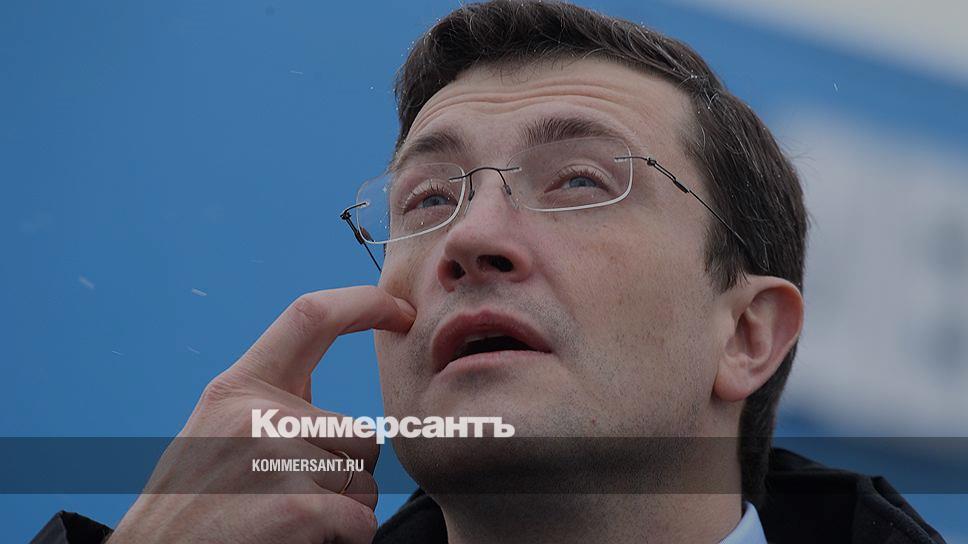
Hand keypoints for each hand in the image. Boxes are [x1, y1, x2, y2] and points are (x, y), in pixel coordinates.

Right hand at [108, 286, 415, 543]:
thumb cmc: (191, 508)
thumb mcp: (216, 434)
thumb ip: (267, 403)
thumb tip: (313, 374)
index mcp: (238, 388)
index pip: (312, 317)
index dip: (365, 303)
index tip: (403, 309)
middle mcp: (258, 414)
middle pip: (362, 434)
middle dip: (348, 474)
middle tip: (288, 501)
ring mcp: (277, 457)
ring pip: (365, 481)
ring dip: (343, 510)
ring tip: (284, 523)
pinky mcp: (297, 506)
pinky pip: (360, 521)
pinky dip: (343, 541)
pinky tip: (294, 542)